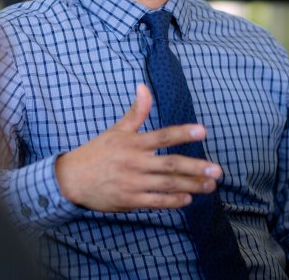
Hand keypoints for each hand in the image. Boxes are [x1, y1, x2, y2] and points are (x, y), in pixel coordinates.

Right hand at [54, 84, 223, 212]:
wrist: (72, 179)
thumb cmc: (97, 152)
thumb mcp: (116, 130)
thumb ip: (135, 111)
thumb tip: (144, 86)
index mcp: (133, 143)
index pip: (162, 136)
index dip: (183, 133)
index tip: (202, 131)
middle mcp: (134, 162)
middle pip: (170, 164)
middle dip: (195, 168)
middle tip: (217, 170)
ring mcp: (132, 182)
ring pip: (167, 185)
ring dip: (191, 186)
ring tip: (209, 185)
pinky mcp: (129, 200)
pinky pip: (155, 201)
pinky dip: (172, 201)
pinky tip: (188, 198)